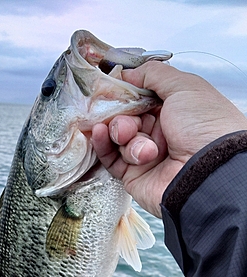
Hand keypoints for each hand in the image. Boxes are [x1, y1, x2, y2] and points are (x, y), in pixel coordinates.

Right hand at [92, 61, 246, 217]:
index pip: (141, 97)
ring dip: (119, 132)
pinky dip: (102, 144)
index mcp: (176, 111)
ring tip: (127, 135)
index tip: (112, 87)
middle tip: (125, 116)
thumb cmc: (205, 129)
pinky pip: (110, 158)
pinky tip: (99, 133)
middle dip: (121, 114)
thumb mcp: (184, 86)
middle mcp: (162, 133)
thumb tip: (129, 73)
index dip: (126, 92)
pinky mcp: (134, 175)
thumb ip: (154, 74)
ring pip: (118, 136)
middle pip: (127, 116)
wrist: (207, 173)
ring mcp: (147, 155)